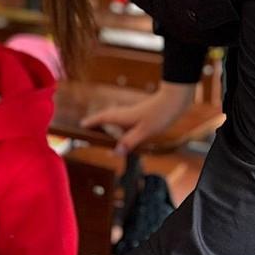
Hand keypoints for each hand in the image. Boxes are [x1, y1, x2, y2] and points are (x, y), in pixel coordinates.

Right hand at [80, 81, 195, 151]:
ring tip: (100, 126)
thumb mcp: (144, 132)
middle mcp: (124, 112)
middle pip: (106, 115)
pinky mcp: (139, 113)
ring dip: (106, 119)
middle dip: (96, 120)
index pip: (102, 118)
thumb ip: (129, 141)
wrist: (173, 101)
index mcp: (122, 116)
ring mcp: (131, 112)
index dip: (91, 121)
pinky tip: (122, 127)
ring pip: (114, 115)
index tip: (81, 124)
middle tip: (87, 125)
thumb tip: (115, 152)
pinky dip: (117, 121)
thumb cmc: (159, 115)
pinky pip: (122, 117)